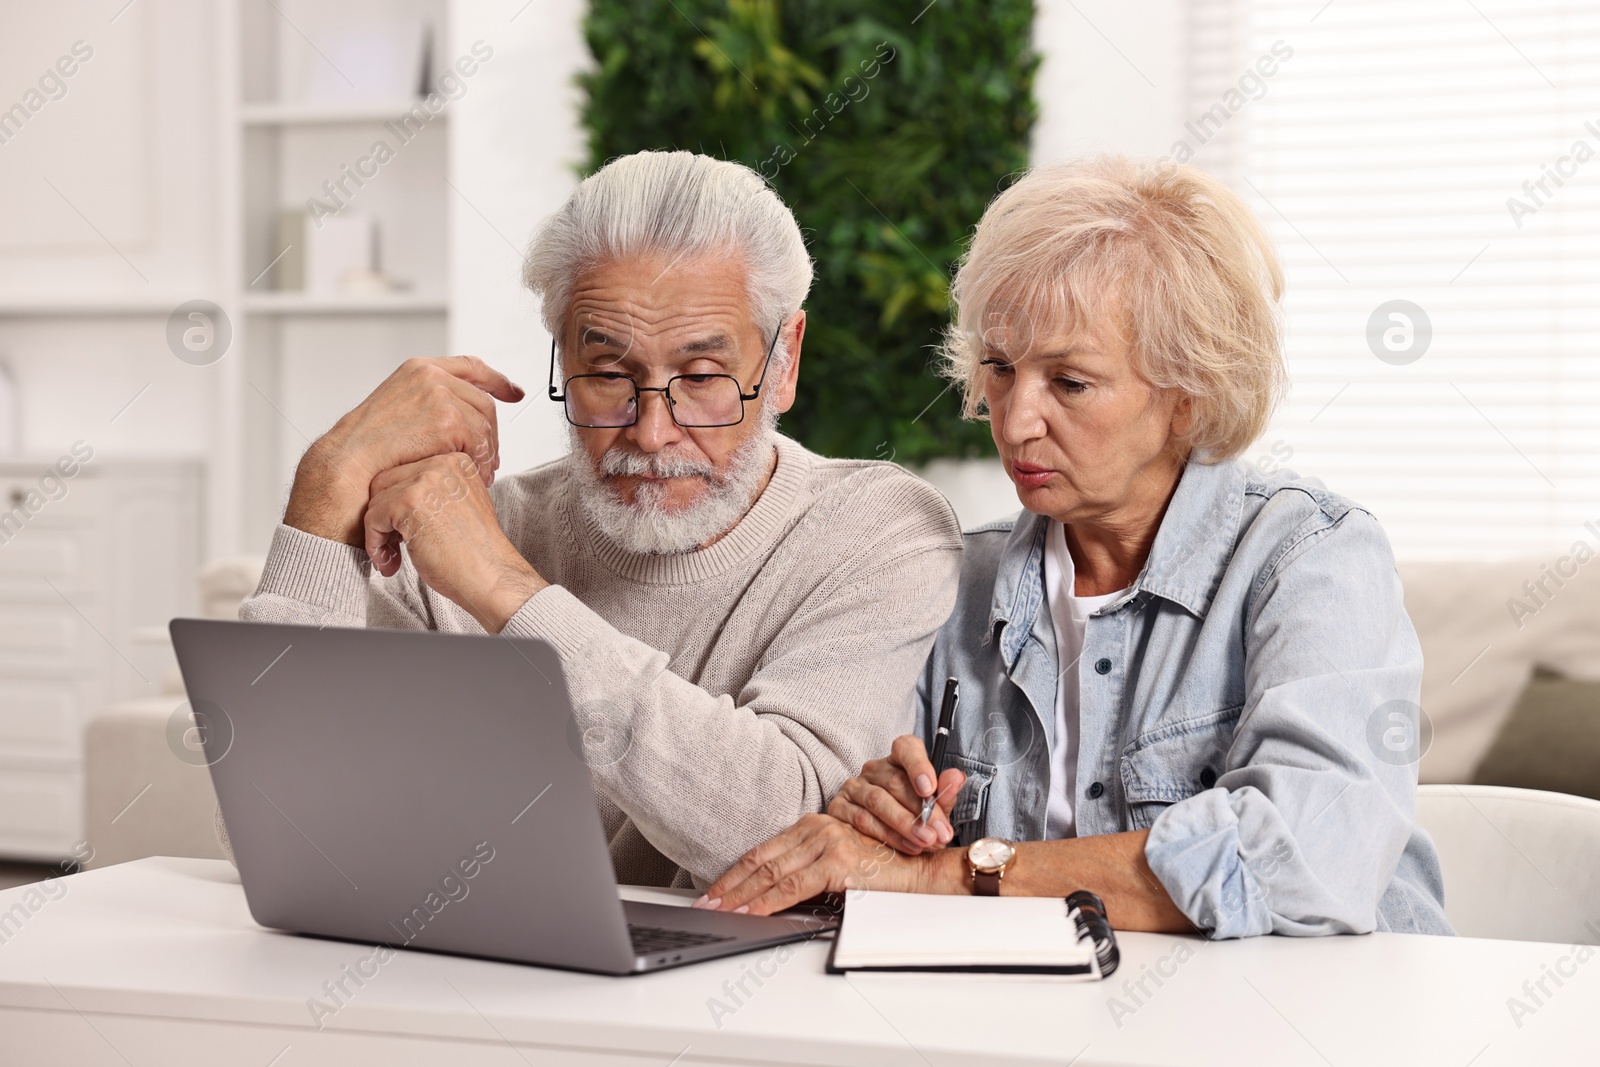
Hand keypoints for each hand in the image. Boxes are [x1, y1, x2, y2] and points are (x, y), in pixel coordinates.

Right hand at [285, 356, 523, 545]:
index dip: (498, 380)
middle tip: (491, 460)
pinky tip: (474, 476)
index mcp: (420, 368)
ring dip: (487, 453)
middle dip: (492, 434)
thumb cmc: (368, 445)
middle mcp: (432, 376)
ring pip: (485, 426)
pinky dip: (481, 462)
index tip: (515, 392)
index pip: (472, 367)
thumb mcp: (398, 409)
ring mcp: (440, 396)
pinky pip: (480, 443)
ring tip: (481, 474)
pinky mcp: (448, 420)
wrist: (349, 461)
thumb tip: (459, 416)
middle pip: (485, 403)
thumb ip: (427, 403)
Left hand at [362, 452, 546, 631]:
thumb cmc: (476, 553)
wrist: (491, 576)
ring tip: (394, 557)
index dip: (398, 505)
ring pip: (376, 501)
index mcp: (456, 461)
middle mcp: (441, 464)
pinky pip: (373, 518)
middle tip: (397, 545)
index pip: (405, 472)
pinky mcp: (409, 502)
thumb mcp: (460, 507)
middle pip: (385, 482)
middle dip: (384, 516)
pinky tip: (391, 562)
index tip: (406, 532)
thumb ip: (434, 494)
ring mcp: (425, 481)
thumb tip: (393, 497)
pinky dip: (375, 544)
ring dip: (378, 533)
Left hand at [696, 814, 944, 915]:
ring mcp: (828, 844)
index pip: (765, 851)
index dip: (736, 872)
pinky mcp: (838, 864)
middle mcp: (819, 828)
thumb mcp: (842, 865)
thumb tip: (777, 887)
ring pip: (771, 874)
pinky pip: (792, 887)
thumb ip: (811, 870)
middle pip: (761, 860)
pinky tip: (749, 913)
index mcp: (816, 825)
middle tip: (706, 904)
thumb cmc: (890, 868)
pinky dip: (766, 902)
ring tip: (719, 911)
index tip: (716, 890)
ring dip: (740, 895)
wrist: (928, 869)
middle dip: (729, 885)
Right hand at [827, 734, 966, 855]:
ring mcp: (854, 786)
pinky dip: (887, 835)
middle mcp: (874, 768)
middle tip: (940, 833)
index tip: (930, 789)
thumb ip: (945, 792)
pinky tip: (908, 847)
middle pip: (895, 782)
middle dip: (921, 810)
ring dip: (905, 825)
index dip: (918, 766)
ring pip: (878, 802)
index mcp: (899, 758)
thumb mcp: (934, 806)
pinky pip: (863, 820)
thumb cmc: (915, 816)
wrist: (887, 839)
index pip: (906, 748)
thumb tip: (956, 777)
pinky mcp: (840, 807)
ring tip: (926, 843)